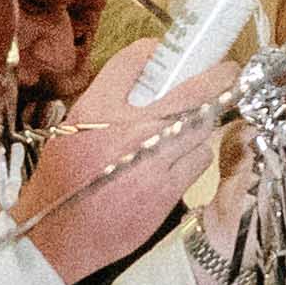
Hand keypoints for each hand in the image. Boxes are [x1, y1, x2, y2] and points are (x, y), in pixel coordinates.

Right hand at [19, 48, 214, 277]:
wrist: (58, 233)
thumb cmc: (64, 179)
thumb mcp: (73, 127)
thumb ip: (108, 101)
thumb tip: (144, 78)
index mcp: (96, 108)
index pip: (133, 61)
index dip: (159, 51)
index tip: (179, 51)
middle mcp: (126, 128)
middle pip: (190, 91)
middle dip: (217, 78)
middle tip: (227, 71)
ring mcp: (151, 159)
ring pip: (202, 126)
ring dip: (204, 123)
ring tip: (196, 125)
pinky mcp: (167, 189)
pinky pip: (199, 159)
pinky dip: (196, 155)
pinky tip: (183, 159)